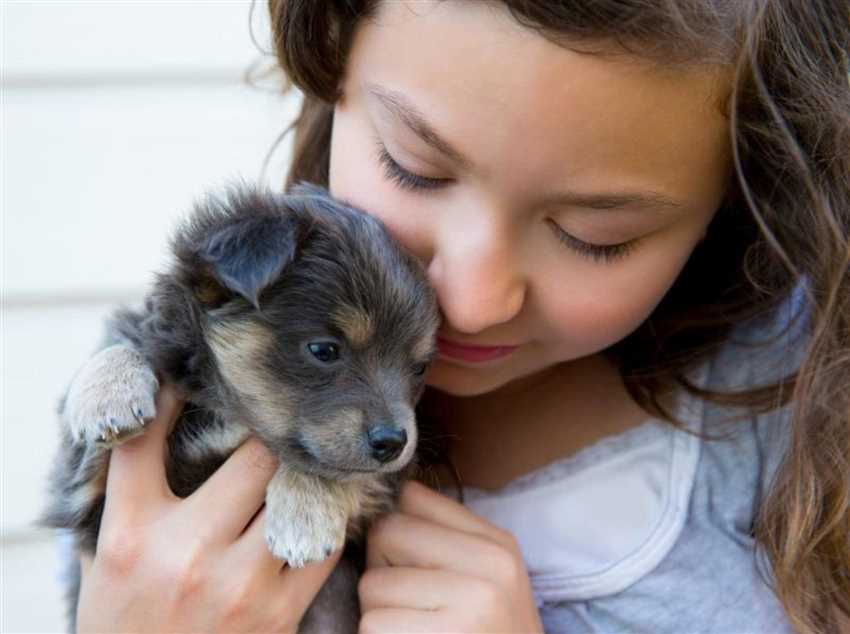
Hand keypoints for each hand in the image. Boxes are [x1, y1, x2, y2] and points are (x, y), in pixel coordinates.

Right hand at [76, 383, 341, 632]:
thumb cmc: (124, 624)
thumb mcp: (103, 561)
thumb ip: (127, 499)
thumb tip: (150, 424)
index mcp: (130, 535)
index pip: (144, 443)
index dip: (169, 397)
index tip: (190, 379)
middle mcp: (185, 552)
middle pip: (253, 457)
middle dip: (268, 435)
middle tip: (279, 420)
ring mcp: (238, 584)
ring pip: (296, 493)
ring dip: (301, 474)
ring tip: (307, 458)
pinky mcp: (278, 612)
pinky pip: (322, 543)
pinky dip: (322, 521)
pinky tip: (315, 511)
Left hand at [359, 480, 542, 632]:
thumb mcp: (489, 577)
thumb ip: (445, 536)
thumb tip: (393, 497)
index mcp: (497, 545)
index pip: (413, 499)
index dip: (398, 528)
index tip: (409, 557)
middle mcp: (488, 569)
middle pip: (386, 534)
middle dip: (384, 568)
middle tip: (412, 602)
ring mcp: (467, 606)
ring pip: (372, 585)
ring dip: (379, 612)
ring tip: (416, 629)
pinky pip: (372, 625)